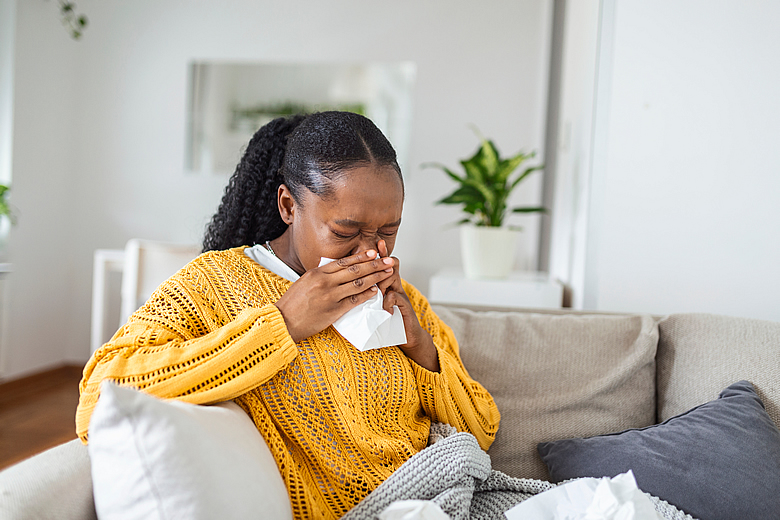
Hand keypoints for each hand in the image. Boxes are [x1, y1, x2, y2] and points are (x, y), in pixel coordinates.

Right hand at [274, 250, 393, 342]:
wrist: (284, 321)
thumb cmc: (292, 303)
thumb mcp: (304, 282)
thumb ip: (321, 275)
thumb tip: (337, 270)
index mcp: (317, 272)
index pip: (343, 262)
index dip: (361, 256)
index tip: (374, 252)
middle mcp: (325, 281)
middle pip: (355, 270)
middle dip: (374, 264)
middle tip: (388, 260)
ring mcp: (330, 296)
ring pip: (358, 283)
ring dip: (375, 277)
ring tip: (387, 274)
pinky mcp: (334, 310)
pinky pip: (354, 300)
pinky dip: (366, 295)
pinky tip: (376, 291)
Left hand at [377, 240, 439, 371]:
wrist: (407, 336)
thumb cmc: (387, 321)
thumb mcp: (373, 305)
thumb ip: (365, 295)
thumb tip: (346, 288)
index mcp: (385, 284)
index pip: (380, 265)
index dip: (378, 254)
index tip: (373, 244)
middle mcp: (394, 286)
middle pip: (389, 266)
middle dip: (381, 260)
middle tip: (376, 254)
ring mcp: (400, 295)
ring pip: (393, 278)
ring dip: (383, 282)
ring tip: (379, 290)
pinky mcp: (405, 306)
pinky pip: (396, 297)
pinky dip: (389, 301)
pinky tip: (385, 308)